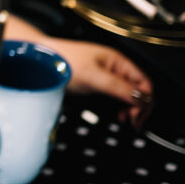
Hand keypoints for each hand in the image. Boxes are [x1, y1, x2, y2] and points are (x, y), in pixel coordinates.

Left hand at [1, 15, 153, 126]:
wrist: (40, 61)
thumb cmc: (63, 61)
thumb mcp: (94, 76)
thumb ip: (118, 87)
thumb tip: (141, 98)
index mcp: (118, 61)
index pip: (143, 83)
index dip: (144, 100)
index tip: (137, 116)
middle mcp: (114, 68)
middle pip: (137, 91)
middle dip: (137, 107)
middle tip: (131, 122)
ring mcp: (105, 77)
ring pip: (126, 96)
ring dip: (128, 109)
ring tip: (124, 120)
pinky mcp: (96, 85)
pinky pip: (114, 98)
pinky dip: (118, 108)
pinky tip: (116, 115)